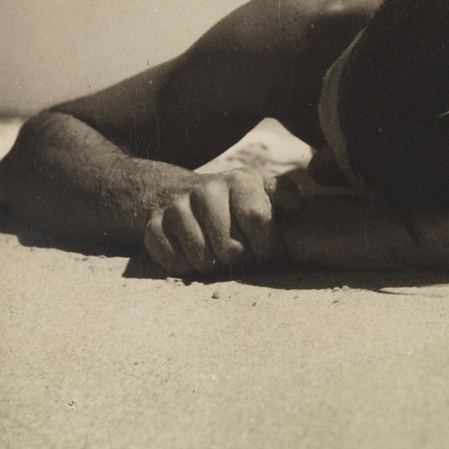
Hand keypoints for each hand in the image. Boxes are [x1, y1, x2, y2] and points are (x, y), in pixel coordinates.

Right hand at [144, 168, 300, 276]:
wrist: (184, 195)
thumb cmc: (236, 203)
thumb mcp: (263, 192)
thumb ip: (283, 196)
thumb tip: (295, 207)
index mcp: (240, 180)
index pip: (258, 219)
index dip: (267, 246)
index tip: (268, 254)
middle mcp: (206, 189)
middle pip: (231, 248)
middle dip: (242, 262)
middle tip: (242, 257)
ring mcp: (177, 206)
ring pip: (203, 260)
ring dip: (214, 267)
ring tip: (218, 254)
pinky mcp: (154, 225)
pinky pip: (176, 264)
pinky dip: (188, 268)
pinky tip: (193, 254)